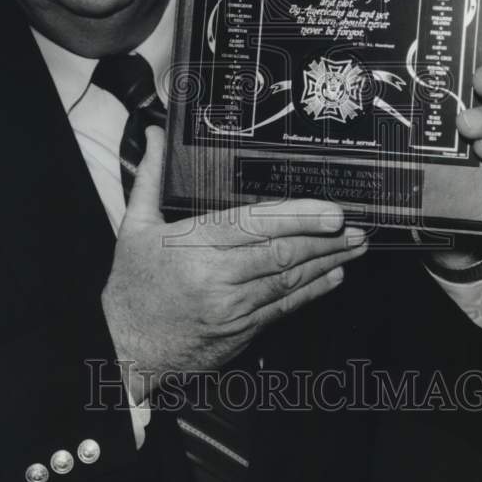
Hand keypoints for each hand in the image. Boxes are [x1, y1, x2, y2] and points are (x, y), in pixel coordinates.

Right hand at [101, 126, 366, 401]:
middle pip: (282, 254)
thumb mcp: (135, 228)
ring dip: (327, 263)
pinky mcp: (241, 331)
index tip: (330, 212)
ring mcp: (232, 308)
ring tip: (354, 248)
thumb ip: (150, 179)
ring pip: (289, 281)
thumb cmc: (132, 285)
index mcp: (193, 245)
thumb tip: (156, 135)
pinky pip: (284, 308)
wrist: (126, 346)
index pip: (254, 226)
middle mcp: (217, 277)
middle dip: (325, 240)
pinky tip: (332, 277)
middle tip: (356, 227)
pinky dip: (311, 291)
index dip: (298, 218)